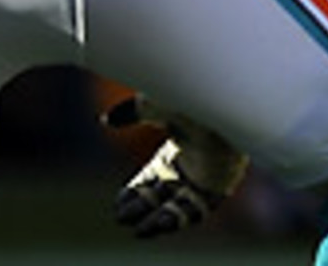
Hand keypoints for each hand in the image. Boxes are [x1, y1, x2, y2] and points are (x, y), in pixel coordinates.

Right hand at [103, 94, 248, 237]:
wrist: (221, 103)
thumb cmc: (189, 97)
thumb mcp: (153, 104)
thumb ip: (130, 112)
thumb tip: (104, 119)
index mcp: (182, 139)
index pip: (157, 172)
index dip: (138, 189)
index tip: (119, 201)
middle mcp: (196, 158)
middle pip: (165, 191)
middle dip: (143, 206)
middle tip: (121, 217)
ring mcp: (209, 172)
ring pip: (181, 204)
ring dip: (159, 219)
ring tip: (138, 230)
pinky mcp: (222, 183)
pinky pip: (200, 208)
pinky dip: (180, 218)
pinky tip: (158, 223)